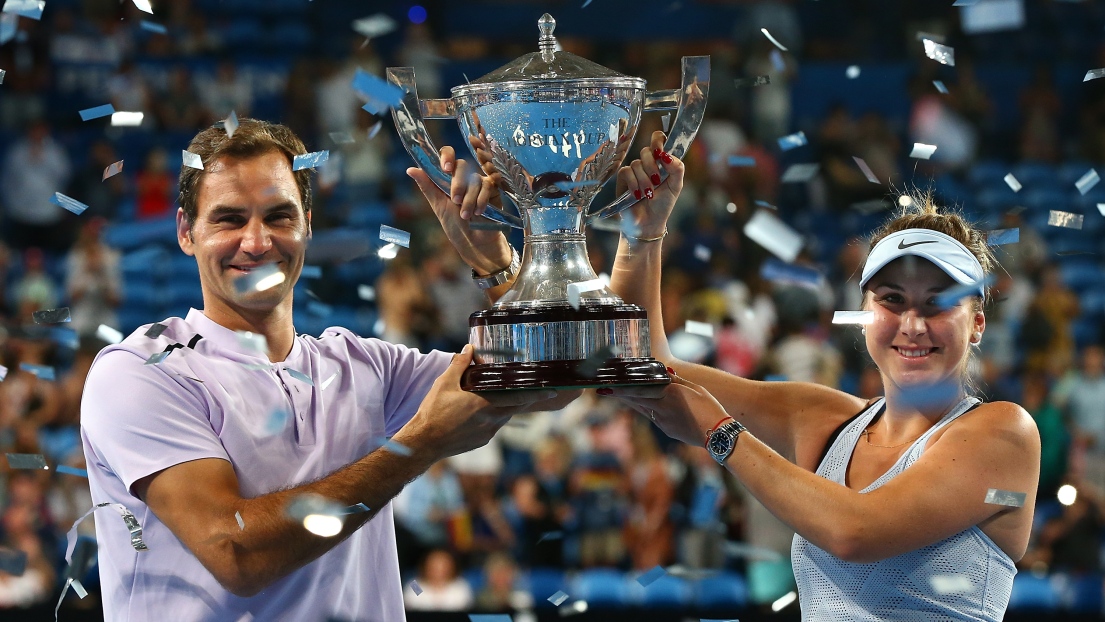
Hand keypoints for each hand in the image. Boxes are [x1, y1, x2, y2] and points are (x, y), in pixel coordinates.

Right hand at [398, 345, 560, 460]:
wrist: (424, 442)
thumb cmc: (433, 412)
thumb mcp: (444, 383)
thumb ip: (459, 365)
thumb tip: (469, 349)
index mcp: (484, 403)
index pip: (518, 397)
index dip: (536, 393)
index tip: (551, 389)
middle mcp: (491, 419)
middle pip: (516, 407)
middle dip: (527, 399)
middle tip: (538, 390)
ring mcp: (488, 432)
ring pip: (504, 416)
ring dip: (506, 407)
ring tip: (503, 397)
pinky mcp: (482, 441)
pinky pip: (493, 426)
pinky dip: (493, 418)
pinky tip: (483, 413)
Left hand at [407, 145, 511, 275]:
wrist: (475, 243)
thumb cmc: (455, 226)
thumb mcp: (439, 205)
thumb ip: (427, 186)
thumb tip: (410, 169)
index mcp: (448, 177)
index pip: (448, 154)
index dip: (447, 156)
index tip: (445, 168)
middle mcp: (464, 177)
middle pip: (462, 165)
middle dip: (457, 183)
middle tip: (455, 200)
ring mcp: (479, 182)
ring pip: (474, 178)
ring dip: (469, 199)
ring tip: (466, 215)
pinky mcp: (493, 190)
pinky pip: (488, 185)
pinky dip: (481, 199)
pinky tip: (479, 212)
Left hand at [598, 373, 728, 447]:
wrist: (718, 435)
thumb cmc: (710, 408)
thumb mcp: (695, 390)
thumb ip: (678, 381)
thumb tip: (664, 372)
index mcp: (669, 395)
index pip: (641, 389)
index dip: (623, 387)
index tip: (608, 383)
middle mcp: (662, 408)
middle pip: (636, 399)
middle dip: (618, 394)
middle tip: (602, 389)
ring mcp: (662, 421)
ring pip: (641, 408)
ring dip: (628, 401)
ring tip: (614, 394)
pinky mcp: (666, 429)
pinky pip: (651, 416)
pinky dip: (643, 408)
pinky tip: (638, 405)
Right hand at [613, 130, 684, 238]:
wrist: (649, 221)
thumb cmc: (663, 204)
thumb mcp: (676, 186)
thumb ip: (677, 169)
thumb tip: (667, 156)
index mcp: (661, 161)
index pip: (658, 139)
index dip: (657, 140)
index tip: (659, 152)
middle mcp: (647, 163)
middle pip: (646, 151)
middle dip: (652, 167)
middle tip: (656, 181)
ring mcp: (635, 170)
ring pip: (637, 163)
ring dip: (644, 181)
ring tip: (648, 194)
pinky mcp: (624, 178)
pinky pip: (626, 172)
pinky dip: (633, 184)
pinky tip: (637, 195)